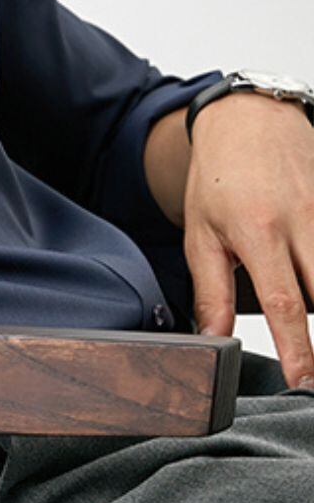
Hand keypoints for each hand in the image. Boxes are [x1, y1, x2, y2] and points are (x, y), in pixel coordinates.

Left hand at [182, 89, 313, 388]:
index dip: (298, 349)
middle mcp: (304, 222)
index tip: (305, 381)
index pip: (286, 305)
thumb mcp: (200, 235)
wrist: (249, 121)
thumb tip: (213, 341)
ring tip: (311, 333)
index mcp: (259, 234)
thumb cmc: (218, 180)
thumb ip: (210, 291)